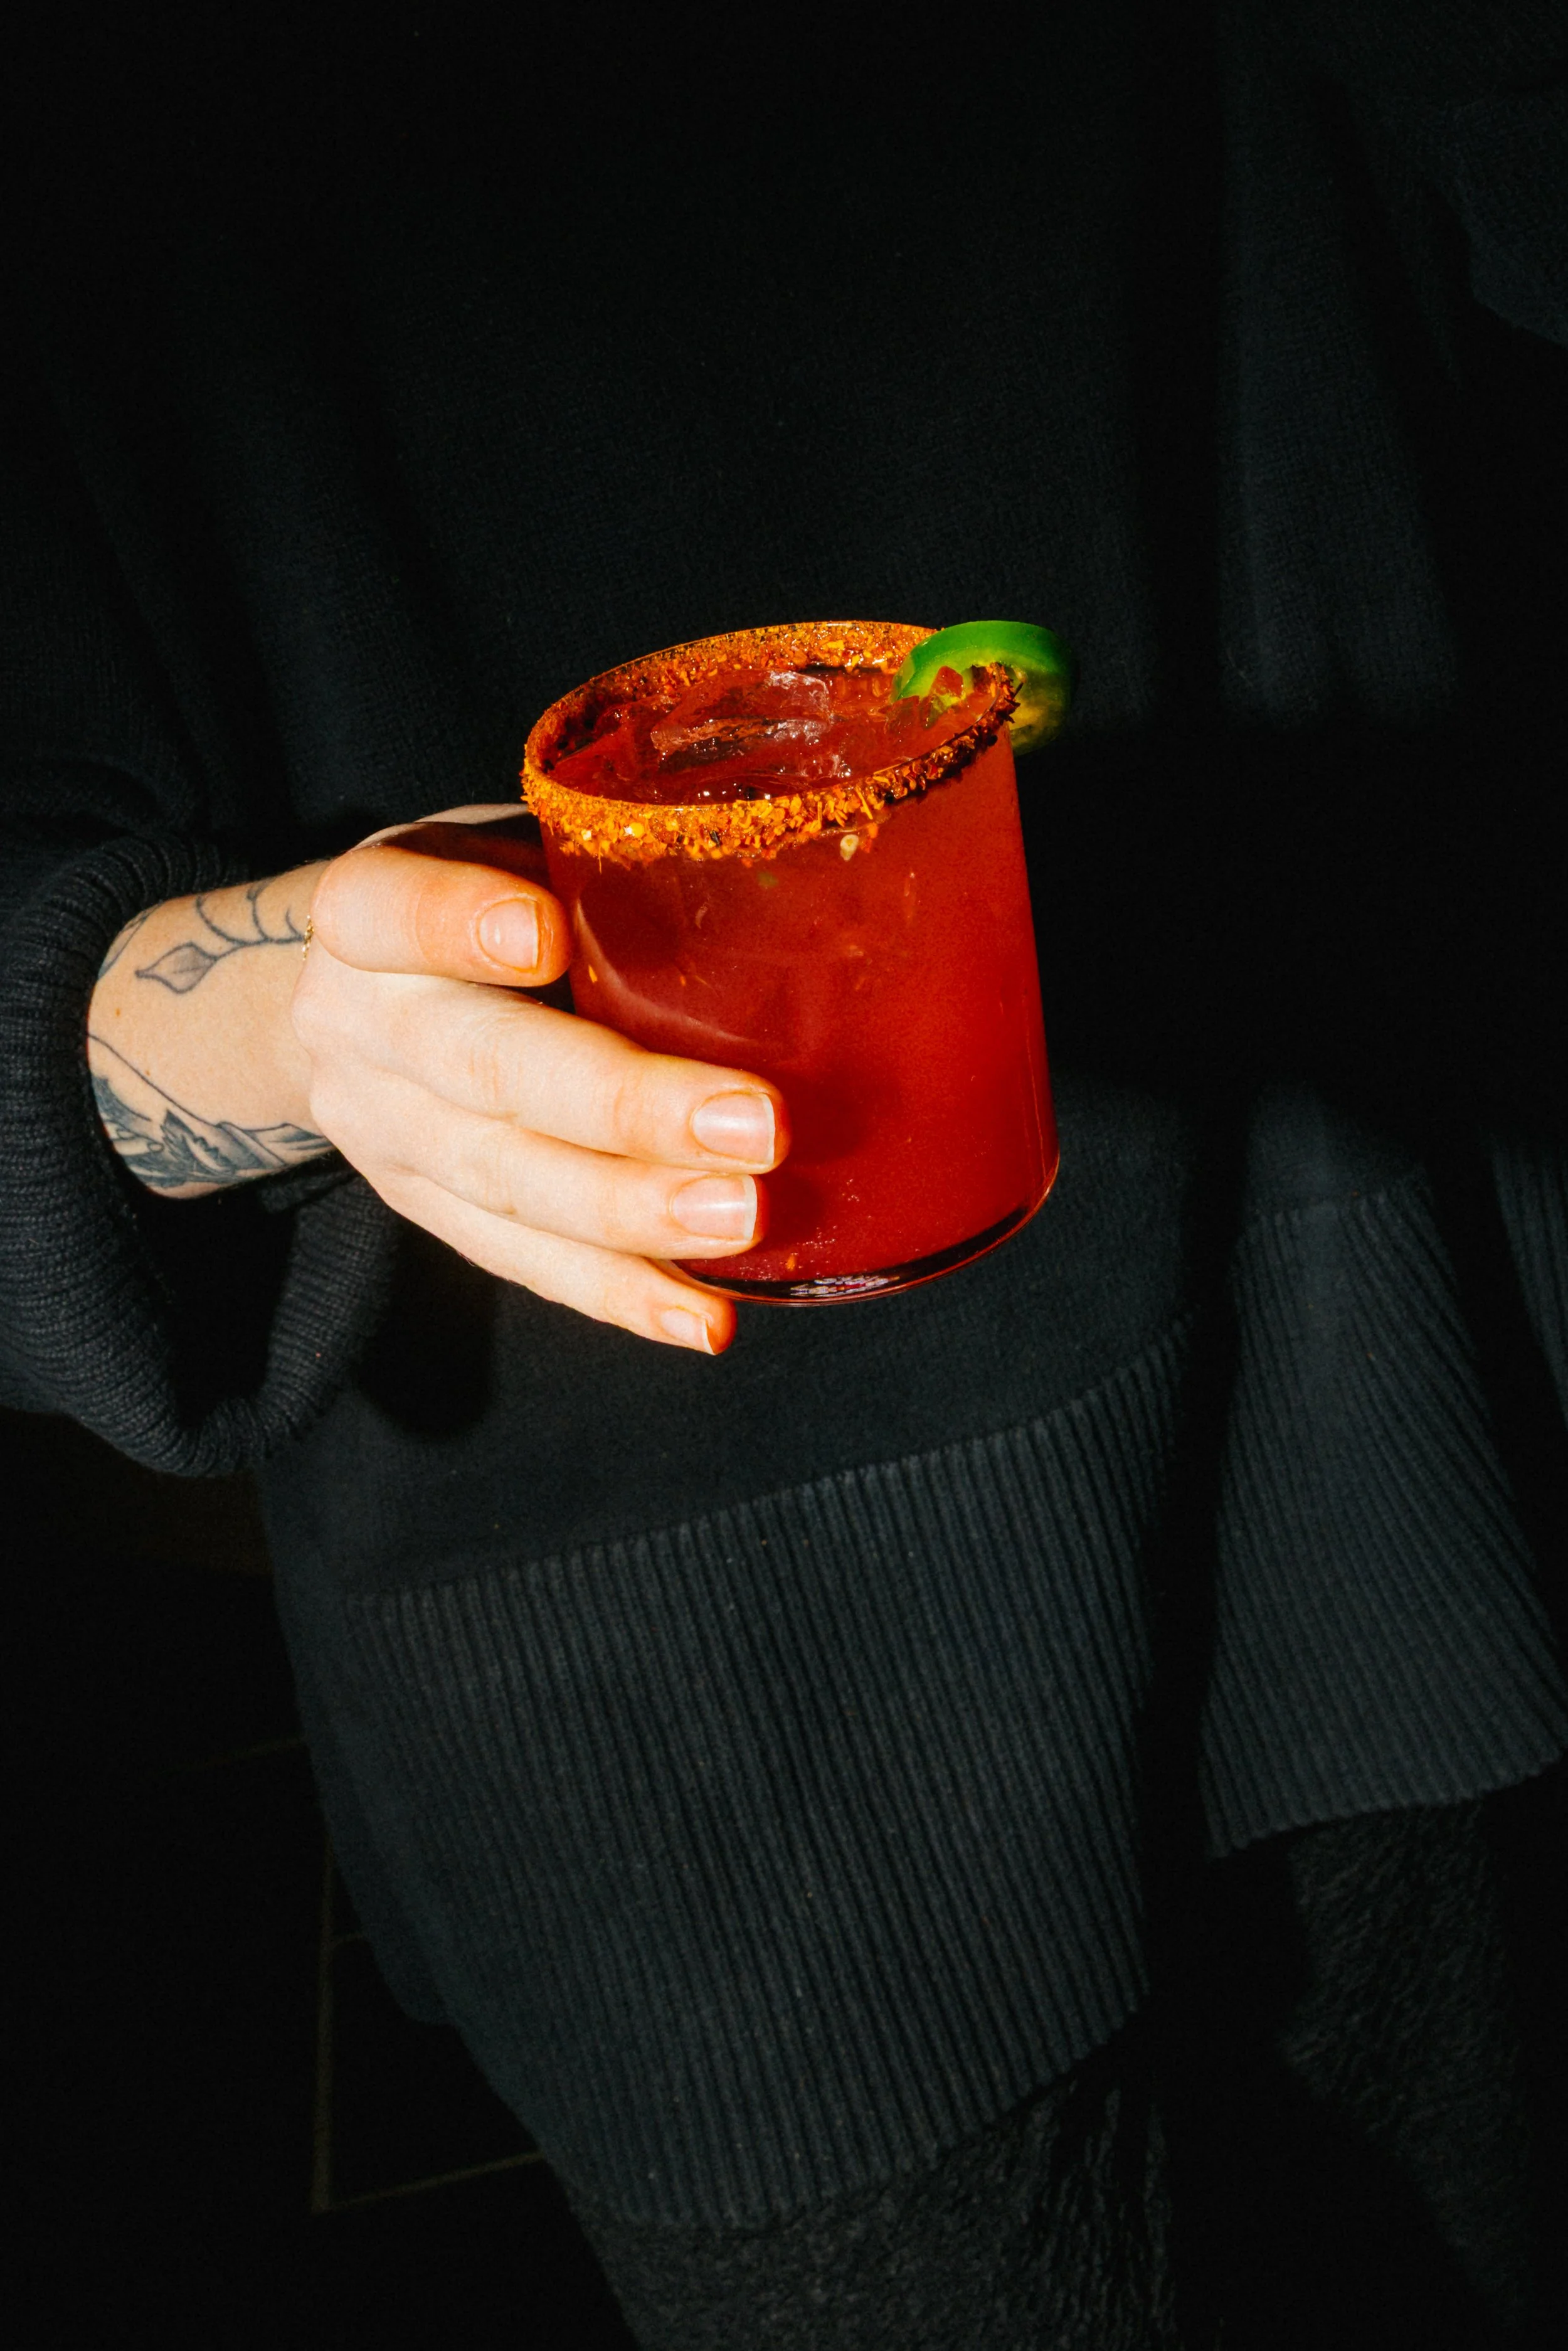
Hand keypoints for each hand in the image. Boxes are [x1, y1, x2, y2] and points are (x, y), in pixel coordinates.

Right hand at [293, 807, 787, 1352]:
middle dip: (624, 1106)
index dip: (456, 924)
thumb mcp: (503, 842)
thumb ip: (593, 859)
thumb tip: (788, 876)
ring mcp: (387, 1132)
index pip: (387, 910)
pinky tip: (703, 1317)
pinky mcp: (425, 1210)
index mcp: (365, 910)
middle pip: (484, 1070)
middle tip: (754, 1128)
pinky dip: (619, 1293)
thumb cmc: (474, 895)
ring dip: (633, 1212)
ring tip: (744, 1218)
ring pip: (508, 1181)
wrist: (350, 1002)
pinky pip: (523, 1260)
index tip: (545, 934)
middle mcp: (360, 1024)